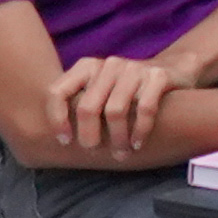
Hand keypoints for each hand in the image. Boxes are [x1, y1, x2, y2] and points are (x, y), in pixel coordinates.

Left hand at [49, 53, 183, 151]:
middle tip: (94, 152)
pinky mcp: (158, 76)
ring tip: (120, 153)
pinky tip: (136, 144)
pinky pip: (144, 109)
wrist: (172, 71)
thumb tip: (45, 138)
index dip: (56, 118)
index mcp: (88, 66)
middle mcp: (109, 64)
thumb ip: (78, 103)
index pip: (58, 91)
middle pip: (88, 107)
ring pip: (116, 111)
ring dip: (117, 139)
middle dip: (89, 136)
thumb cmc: (126, 90)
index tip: (63, 141)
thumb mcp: (99, 90)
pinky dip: (139, 131)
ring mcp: (134, 68)